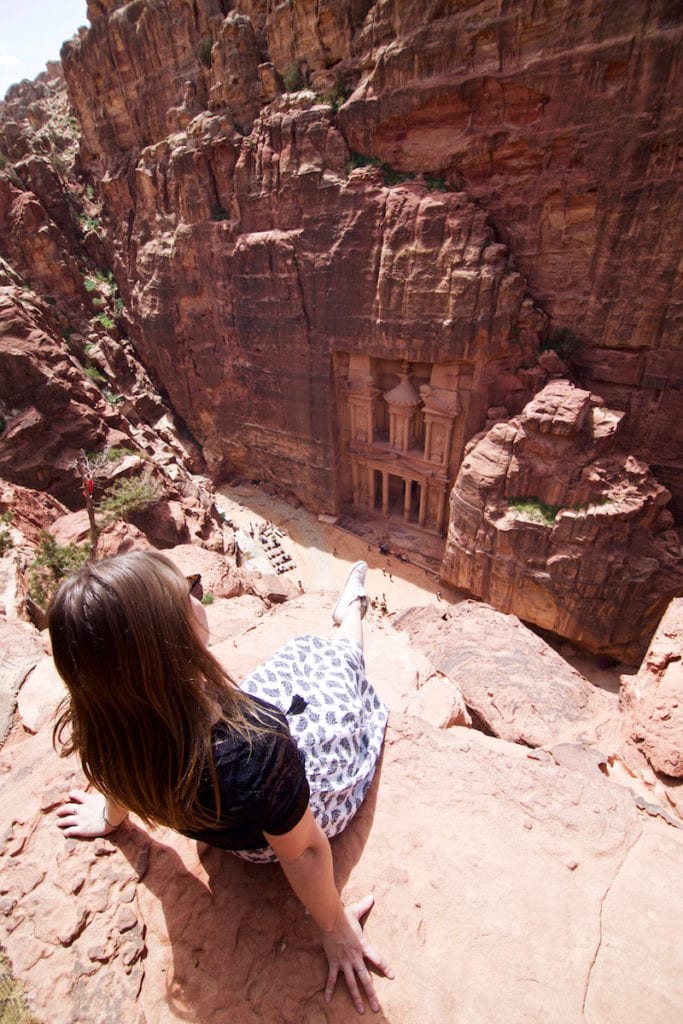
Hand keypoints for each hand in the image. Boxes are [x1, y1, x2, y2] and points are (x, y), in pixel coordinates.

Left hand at [56, 789, 123, 838]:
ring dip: (61, 822)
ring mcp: (81, 820)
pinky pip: (70, 831)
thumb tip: (107, 785)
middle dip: (62, 810)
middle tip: (58, 812)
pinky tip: (64, 833)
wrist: (114, 818)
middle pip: (68, 808)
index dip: (71, 795)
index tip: (68, 797)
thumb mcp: (108, 795)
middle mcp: (82, 809)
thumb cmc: (114, 806)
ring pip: (66, 820)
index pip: (76, 794)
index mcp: (88, 800)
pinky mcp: (82, 830)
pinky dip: (66, 832)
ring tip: (57, 823)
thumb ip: (103, 793)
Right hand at [321, 895, 393, 1013]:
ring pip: (352, 983)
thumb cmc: (343, 915)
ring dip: (357, 998)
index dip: (385, 968)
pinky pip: (332, 979)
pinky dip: (330, 990)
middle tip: (377, 1008)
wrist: (330, 919)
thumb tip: (372, 897)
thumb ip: (365, 906)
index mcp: (363, 946)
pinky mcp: (333, 962)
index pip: (377, 959)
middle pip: (366, 979)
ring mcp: (344, 962)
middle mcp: (355, 957)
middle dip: (371, 994)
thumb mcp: (356, 911)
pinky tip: (328, 1001)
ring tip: (362, 1010)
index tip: (392, 976)